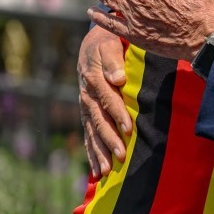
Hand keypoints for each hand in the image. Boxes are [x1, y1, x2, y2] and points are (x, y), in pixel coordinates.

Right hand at [77, 25, 130, 176]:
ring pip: (91, 132)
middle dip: (109, 140)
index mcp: (94, 79)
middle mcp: (87, 96)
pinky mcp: (86, 113)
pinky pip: (87, 135)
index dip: (118, 114)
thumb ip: (113, 61)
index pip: (108, 100)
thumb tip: (118, 79)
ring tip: (106, 170)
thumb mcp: (109, 45)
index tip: (128, 129)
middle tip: (120, 156)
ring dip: (99, 151)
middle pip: (99, 121)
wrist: (92, 44)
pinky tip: (96, 169)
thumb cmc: (106, 44)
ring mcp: (85, 107)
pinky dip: (91, 152)